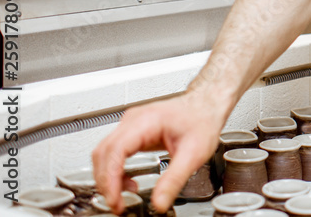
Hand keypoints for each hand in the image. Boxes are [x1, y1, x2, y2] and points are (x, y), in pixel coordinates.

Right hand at [92, 93, 223, 213]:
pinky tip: (127, 182)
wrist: (207, 106)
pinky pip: (113, 151)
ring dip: (108, 177)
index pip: (116, 151)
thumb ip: (174, 180)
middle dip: (106, 182)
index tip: (115, 199)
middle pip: (104, 153)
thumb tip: (159, 203)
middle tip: (117, 203)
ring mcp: (131, 124)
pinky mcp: (132, 131)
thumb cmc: (202, 120)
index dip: (110, 179)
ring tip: (121, 196)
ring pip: (104, 152)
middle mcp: (133, 120)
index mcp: (147, 121)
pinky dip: (114, 170)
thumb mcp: (194, 154)